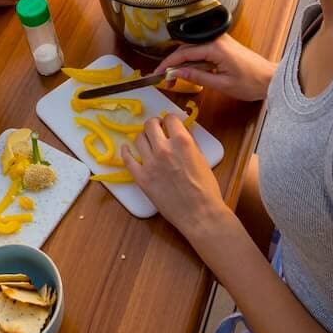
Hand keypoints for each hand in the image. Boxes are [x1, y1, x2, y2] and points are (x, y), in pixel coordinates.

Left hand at [122, 114, 227, 232]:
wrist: (200, 213)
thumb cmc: (206, 188)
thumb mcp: (202, 159)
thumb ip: (190, 143)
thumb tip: (182, 132)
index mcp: (182, 142)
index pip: (170, 118)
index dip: (170, 119)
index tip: (170, 123)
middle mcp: (163, 148)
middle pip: (150, 125)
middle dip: (155, 124)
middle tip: (157, 128)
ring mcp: (150, 163)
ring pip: (138, 139)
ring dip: (144, 137)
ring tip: (147, 141)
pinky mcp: (141, 178)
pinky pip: (128, 160)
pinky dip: (126, 152)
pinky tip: (126, 149)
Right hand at [155, 33, 274, 101]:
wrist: (271, 79)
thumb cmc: (251, 83)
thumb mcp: (222, 84)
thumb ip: (198, 76)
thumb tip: (177, 73)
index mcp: (215, 48)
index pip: (184, 53)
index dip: (168, 64)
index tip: (157, 73)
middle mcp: (216, 40)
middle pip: (186, 48)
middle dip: (173, 63)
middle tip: (164, 78)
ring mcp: (220, 41)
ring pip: (193, 49)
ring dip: (182, 61)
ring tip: (174, 77)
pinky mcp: (224, 45)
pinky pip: (202, 50)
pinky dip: (193, 60)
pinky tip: (189, 71)